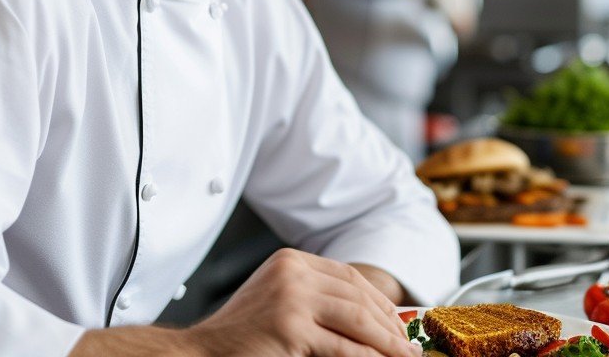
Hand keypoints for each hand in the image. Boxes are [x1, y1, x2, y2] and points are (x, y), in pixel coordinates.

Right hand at [183, 249, 419, 356]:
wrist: (201, 352)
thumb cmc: (239, 336)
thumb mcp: (279, 302)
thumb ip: (315, 299)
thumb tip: (367, 318)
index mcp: (290, 261)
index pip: (349, 276)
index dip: (379, 301)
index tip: (399, 322)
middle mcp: (292, 272)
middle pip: (357, 295)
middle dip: (389, 322)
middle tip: (408, 344)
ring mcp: (291, 298)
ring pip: (357, 319)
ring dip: (387, 341)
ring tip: (404, 355)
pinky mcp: (290, 327)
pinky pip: (343, 345)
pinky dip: (367, 356)